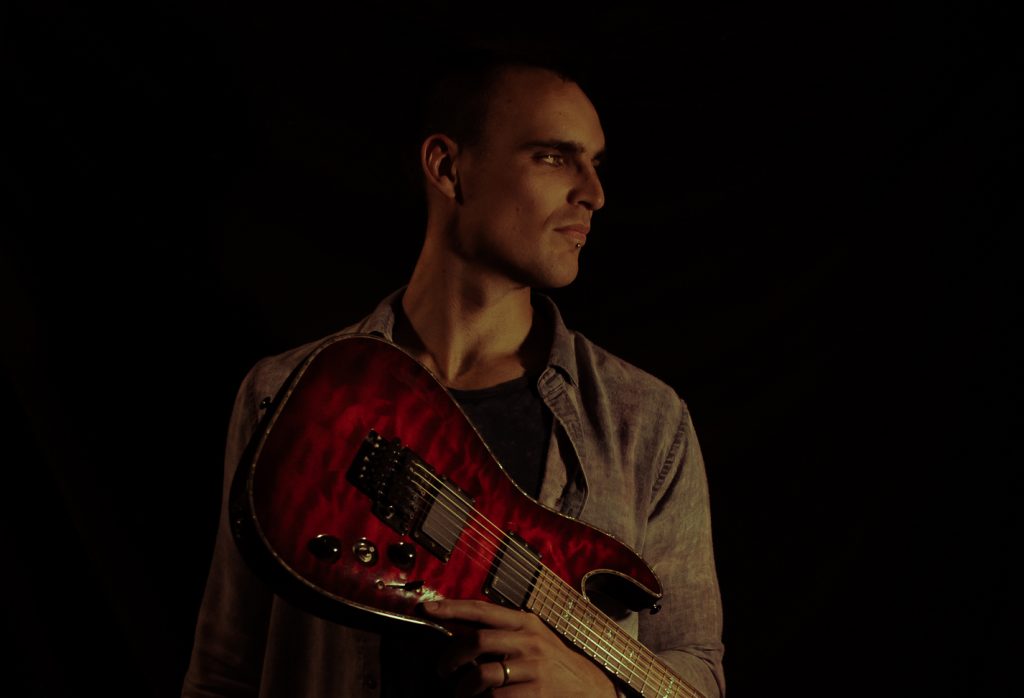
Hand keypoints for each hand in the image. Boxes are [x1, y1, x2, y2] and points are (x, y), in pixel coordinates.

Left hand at [422, 599, 617, 697]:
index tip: (427, 609)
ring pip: (482, 674)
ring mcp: (534, 667)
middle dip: (450, 656)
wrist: (590, 688)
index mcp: (525, 622)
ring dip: (463, 687)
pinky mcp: (536, 693)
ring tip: (461, 693)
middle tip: (442, 669)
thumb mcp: (533, 639)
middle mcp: (529, 640)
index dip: (452, 608)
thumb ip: (502, 633)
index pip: (482, 609)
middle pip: (477, 640)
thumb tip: (460, 631)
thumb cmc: (553, 664)